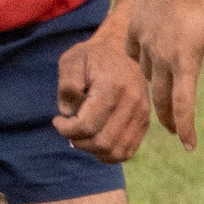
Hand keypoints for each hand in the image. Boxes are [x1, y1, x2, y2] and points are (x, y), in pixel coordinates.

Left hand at [54, 29, 150, 162]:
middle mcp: (132, 102)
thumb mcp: (71, 61)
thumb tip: (69, 113)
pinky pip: (127, 151)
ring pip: (116, 152)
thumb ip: (66, 86)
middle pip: (102, 142)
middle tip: (69, 129)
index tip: (57, 120)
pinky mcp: (145, 122)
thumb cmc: (91, 57)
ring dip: (93, 150)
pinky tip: (96, 139)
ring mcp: (142, 114)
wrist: (120, 50)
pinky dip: (108, 153)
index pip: (87, 126)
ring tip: (83, 135)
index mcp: (112, 86)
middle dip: (78, 142)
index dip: (66, 130)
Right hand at [126, 0, 203, 150]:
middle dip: (168, 118)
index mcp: (184, 61)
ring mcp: (144, 42)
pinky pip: (134, 53)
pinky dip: (141, 62)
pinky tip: (147, 63)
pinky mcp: (135, 28)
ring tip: (163, 96)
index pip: (183, 105)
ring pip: (146, 76)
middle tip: (175, 129)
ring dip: (155, 90)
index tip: (189, 146)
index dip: (186, 129)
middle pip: (160, 99)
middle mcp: (161, 57)